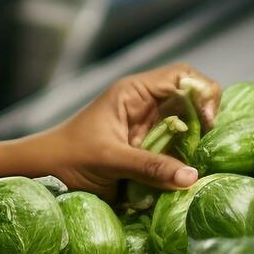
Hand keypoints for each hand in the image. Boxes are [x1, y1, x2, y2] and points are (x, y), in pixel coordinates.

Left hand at [17, 62, 221, 198]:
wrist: (44, 173)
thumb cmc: (69, 156)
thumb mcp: (109, 159)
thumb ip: (149, 167)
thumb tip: (192, 177)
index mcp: (135, 92)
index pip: (181, 76)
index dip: (202, 92)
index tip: (208, 121)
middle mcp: (146, 105)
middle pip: (191, 99)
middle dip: (206, 119)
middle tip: (208, 146)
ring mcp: (149, 128)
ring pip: (188, 127)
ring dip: (198, 143)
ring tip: (202, 162)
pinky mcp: (149, 152)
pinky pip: (178, 151)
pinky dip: (187, 161)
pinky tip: (190, 175)